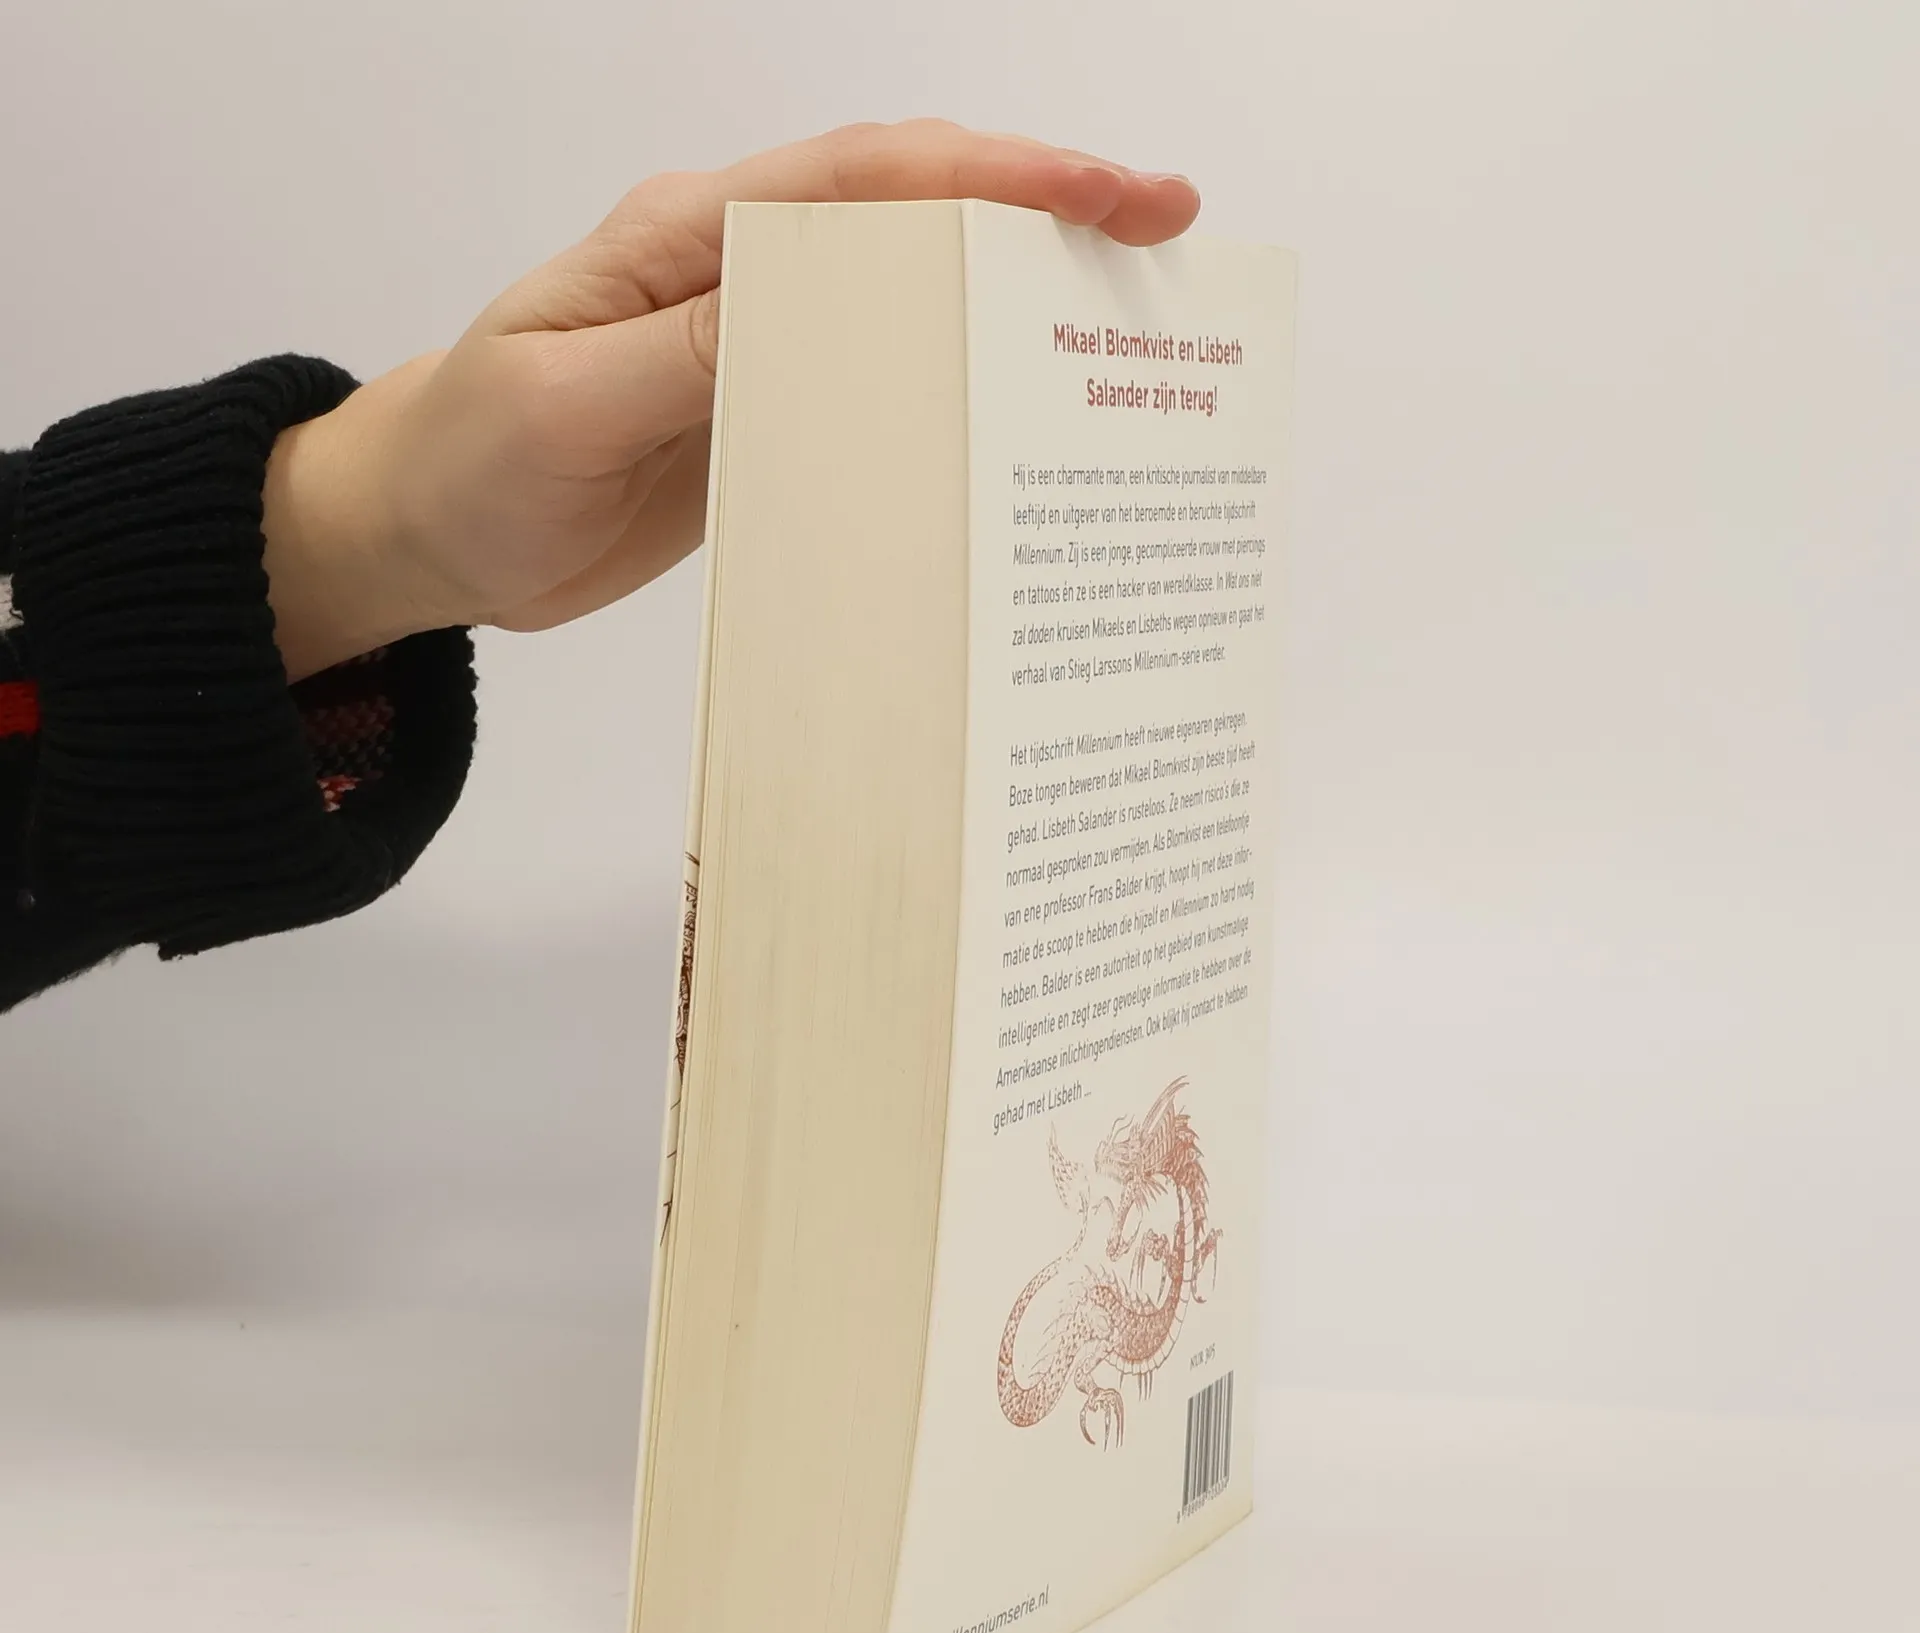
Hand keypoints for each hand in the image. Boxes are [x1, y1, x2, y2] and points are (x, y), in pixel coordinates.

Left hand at [262, 121, 1198, 679]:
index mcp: (690, 239)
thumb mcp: (565, 405)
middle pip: (915, 220)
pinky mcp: (763, 421)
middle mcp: (739, 276)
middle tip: (1166, 237)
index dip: (997, 175)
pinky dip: (951, 396)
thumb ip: (690, 356)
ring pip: (910, 305)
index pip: (867, 181)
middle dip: (1043, 215)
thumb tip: (825, 307)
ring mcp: (758, 349)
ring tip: (1121, 329)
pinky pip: (874, 394)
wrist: (425, 534)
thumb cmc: (470, 460)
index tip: (1112, 192)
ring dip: (1011, 304)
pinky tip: (1011, 428)